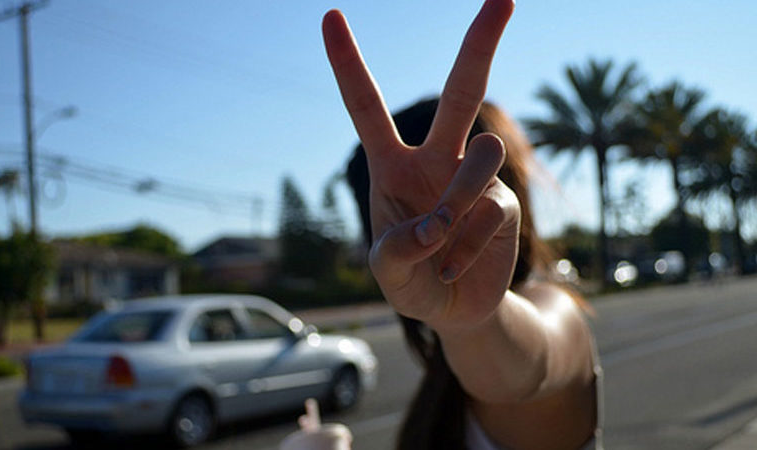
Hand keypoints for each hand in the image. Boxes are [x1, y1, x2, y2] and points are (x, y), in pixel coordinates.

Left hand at [323, 0, 517, 332]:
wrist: (455, 312)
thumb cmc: (411, 282)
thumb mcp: (387, 273)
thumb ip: (397, 251)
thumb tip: (436, 223)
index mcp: (392, 166)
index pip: (367, 108)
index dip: (349, 65)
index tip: (330, 16)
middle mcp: (435, 160)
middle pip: (461, 92)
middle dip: (481, 44)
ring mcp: (474, 179)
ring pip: (483, 152)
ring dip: (459, 200)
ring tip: (441, 242)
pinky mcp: (503, 202)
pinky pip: (492, 209)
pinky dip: (467, 246)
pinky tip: (454, 267)